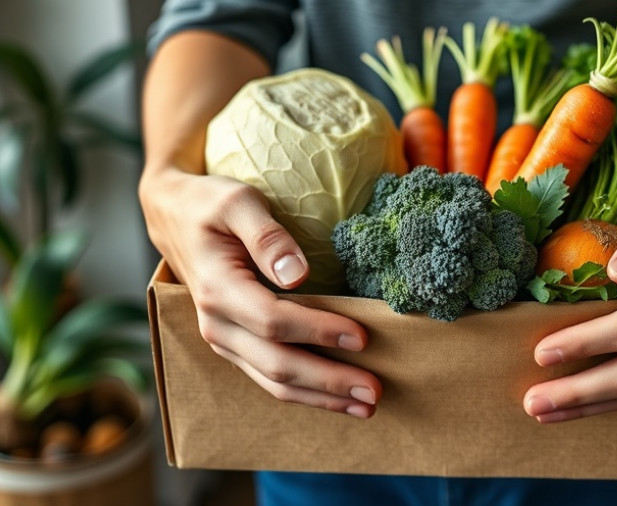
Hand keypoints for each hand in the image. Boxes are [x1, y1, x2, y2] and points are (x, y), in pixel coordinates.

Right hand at [139, 167, 381, 418]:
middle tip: (375, 391)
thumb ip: (267, 236)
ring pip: (273, 381)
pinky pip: (269, 377)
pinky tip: (337, 398)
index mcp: (218, 289)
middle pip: (277, 365)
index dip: (318, 331)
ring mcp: (224, 340)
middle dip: (329, 381)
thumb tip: (298, 274)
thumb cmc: (209, 204)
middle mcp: (217, 324)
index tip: (361, 337)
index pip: (273, 321)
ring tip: (365, 406)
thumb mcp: (237, 200)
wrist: (174, 217)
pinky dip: (306, 392)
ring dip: (321, 397)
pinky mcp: (235, 345)